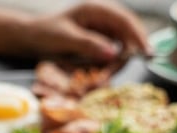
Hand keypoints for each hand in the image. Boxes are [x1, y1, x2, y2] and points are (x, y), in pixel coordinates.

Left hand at [24, 1, 150, 66]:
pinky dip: (106, 66)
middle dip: (124, 56)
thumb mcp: (65, 39)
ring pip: (120, 48)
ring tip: (99, 79)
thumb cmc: (44, 33)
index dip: (138, 36)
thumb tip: (113, 54)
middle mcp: (103, 18)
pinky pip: (110, 55)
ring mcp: (102, 30)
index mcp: (96, 9)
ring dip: (114, 64)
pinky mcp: (99, 42)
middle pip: (127, 35)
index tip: (146, 53)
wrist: (30, 38)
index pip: (126, 20)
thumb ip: (89, 44)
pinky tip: (97, 75)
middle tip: (111, 75)